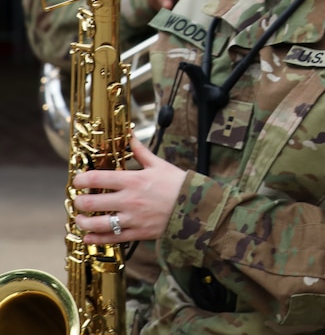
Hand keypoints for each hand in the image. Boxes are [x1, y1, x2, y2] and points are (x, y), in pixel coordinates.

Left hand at [72, 137, 186, 244]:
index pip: (97, 179)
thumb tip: (129, 135)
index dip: (81, 180)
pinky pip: (111, 238)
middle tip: (78, 200)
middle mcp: (128, 200)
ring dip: (83, 222)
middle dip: (78, 202)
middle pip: (91, 203)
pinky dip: (96, 239)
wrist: (196, 206)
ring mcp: (132, 218)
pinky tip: (88, 237)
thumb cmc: (177, 184)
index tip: (78, 180)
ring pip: (97, 224)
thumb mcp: (159, 164)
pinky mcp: (137, 233)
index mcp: (133, 180)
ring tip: (80, 218)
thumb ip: (140, 151)